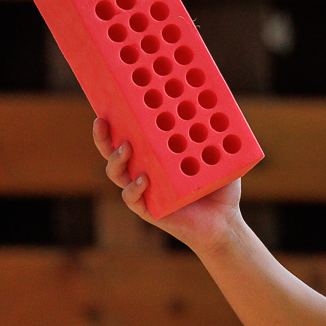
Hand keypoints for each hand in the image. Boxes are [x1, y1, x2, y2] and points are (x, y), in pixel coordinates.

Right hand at [93, 117, 242, 253]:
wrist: (225, 221)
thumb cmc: (221, 186)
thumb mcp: (220, 153)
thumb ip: (219, 133)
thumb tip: (223, 103)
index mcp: (156, 155)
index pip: (130, 135)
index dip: (117, 122)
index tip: (109, 104)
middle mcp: (145, 170)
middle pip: (113, 152)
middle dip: (103, 137)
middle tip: (101, 122)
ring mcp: (145, 190)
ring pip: (117, 174)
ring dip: (116, 159)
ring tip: (126, 147)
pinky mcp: (149, 209)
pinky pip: (132, 199)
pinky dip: (134, 189)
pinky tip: (143, 180)